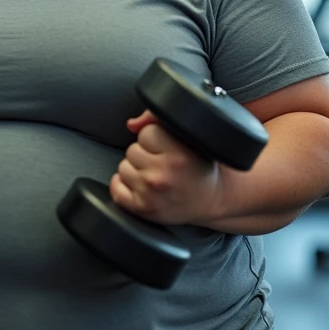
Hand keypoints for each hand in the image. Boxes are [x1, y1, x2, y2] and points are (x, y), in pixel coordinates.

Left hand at [109, 109, 224, 226]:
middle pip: (132, 150)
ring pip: (123, 168)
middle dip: (145, 154)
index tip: (167, 147)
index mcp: (178, 153)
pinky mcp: (143, 208)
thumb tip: (131, 124)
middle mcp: (163, 174)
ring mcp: (151, 193)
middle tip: (162, 162)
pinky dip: (123, 186)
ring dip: (135, 170)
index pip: (145, 133)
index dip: (154, 138)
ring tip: (155, 174)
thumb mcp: (187, 138)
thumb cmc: (198, 166)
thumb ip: (157, 120)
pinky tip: (140, 185)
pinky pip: (117, 190)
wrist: (211, 199)